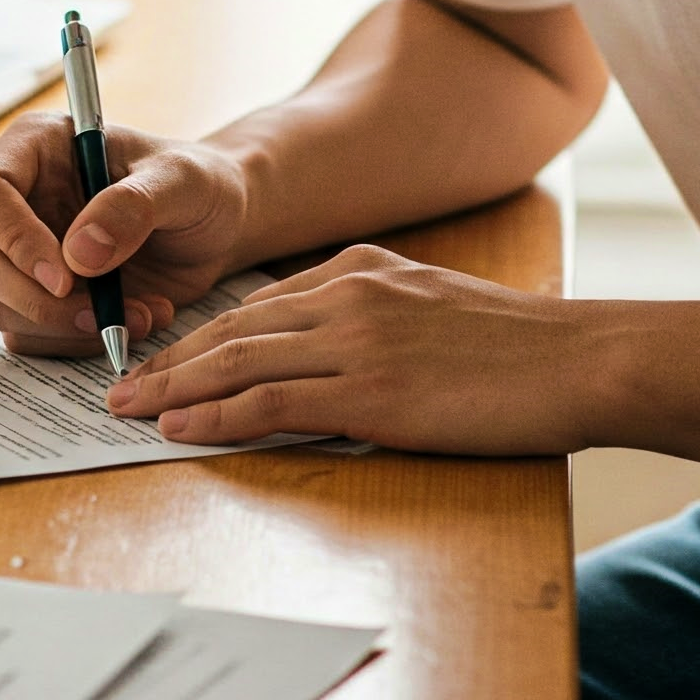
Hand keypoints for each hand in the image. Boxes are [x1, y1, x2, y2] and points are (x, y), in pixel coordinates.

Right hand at [0, 113, 250, 352]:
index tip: (64, 276)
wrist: (218, 224)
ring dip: (66, 326)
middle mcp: (17, 200)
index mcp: (36, 148)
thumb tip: (77, 256)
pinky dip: (81, 341)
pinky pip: (30, 335)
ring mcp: (22, 252)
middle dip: (39, 300)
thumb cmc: (197, 184)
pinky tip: (138, 318)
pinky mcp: (39, 296)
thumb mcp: (182, 181)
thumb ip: (133, 206)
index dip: (11, 237)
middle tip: (102, 314)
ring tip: (143, 313)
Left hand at [103, 245, 607, 453]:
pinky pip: (272, 402)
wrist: (580, 359)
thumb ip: (377, 321)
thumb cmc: (521, 348)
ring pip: (239, 361)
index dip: (202, 336)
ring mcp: (358, 340)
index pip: (259, 304)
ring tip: (128, 412)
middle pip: (233, 329)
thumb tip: (328, 362)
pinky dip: (218, 417)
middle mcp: (350, 293)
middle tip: (119, 389)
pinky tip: (181, 430)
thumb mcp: (435, 309)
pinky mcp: (372, 391)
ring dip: (175, 389)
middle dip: (169, 361)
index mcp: (364, 269)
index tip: (163, 360)